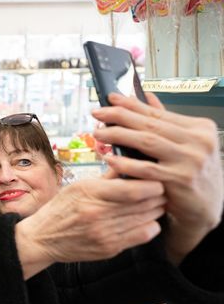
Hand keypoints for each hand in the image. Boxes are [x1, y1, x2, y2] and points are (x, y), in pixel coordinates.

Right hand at [15, 177, 165, 278]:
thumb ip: (106, 178)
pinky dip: (151, 226)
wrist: (43, 238)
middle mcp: (98, 213)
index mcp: (90, 193)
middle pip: (144, 203)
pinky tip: (147, 220)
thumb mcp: (78, 186)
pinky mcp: (109, 248)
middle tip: (162, 191)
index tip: (157, 180)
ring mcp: (105, 233)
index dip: (153, 184)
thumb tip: (129, 163)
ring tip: (156, 203)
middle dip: (158, 196)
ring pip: (147, 218)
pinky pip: (143, 235)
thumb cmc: (60, 209)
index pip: (133, 189)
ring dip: (156, 210)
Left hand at [92, 93, 222, 263]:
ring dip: (118, 135)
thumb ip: (166, 122)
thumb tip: (147, 96)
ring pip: (146, 142)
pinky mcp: (179, 180)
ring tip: (98, 133)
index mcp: (200, 128)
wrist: (206, 208)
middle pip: (150, 124)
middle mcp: (198, 141)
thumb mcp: (186, 144)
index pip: (158, 113)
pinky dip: (125, 162)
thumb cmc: (192, 173)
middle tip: (97, 113)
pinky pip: (145, 169)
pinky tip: (108, 158)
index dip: (131, 104)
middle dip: (119, 116)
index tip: (110, 98)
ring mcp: (191, 160)